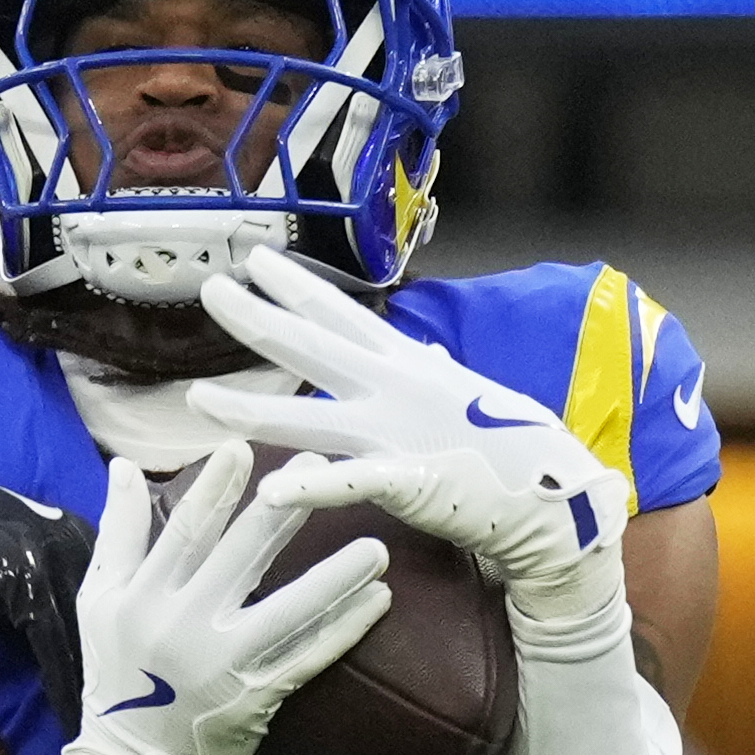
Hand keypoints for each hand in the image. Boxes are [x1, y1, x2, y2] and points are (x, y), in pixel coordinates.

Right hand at [41, 440, 391, 754]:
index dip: (214, 488)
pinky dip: (344, 629)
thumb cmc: (115, 673)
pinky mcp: (256, 699)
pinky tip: (378, 600)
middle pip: (240, 558)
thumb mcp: (99, 601)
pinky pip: (308, 658)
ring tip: (376, 546)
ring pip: (287, 611)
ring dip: (335, 576)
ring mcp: (222, 667)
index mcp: (141, 598)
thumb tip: (125, 468)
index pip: (183, 531)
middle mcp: (181, 628)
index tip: (243, 448)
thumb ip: (118, 533)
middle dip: (283, 509)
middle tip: (322, 467)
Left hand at [186, 248, 629, 643]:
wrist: (556, 495)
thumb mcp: (464, 395)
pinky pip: (352, 483)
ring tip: (197, 399)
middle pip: (313, 347)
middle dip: (257, 318)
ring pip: (309, 416)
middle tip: (209, 287)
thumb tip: (418, 350)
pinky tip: (272, 491)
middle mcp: (394, 389)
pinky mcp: (410, 480)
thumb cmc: (510, 448)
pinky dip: (313, 487)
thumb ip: (430, 372)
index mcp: (405, 366)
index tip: (254, 259)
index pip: (340, 316)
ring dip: (251, 408)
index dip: (295, 287)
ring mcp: (397, 433)